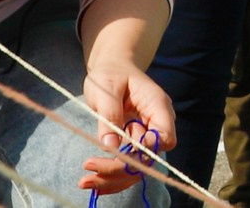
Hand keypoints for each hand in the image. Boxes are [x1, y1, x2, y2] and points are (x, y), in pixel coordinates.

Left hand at [79, 62, 173, 195]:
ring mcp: (145, 133)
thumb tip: (110, 145)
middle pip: (148, 157)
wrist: (112, 69)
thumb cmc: (110, 74)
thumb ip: (110, 115)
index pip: (165, 137)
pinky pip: (127, 164)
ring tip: (84, 181)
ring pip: (138, 166)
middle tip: (88, 169)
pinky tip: (93, 179)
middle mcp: (156, 123)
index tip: (118, 153)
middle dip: (121, 169)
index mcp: (157, 106)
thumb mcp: (106, 89)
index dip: (145, 150)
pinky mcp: (132, 141)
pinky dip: (111, 175)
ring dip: (113, 177)